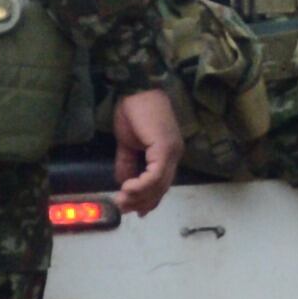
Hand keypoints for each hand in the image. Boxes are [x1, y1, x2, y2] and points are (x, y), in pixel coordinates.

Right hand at [111, 85, 184, 215]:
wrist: (135, 88)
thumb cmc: (133, 109)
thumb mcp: (127, 143)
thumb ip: (128, 163)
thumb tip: (123, 182)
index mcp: (169, 153)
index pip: (162, 182)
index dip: (149, 199)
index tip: (135, 210)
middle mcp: (175, 154)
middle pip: (161, 188)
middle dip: (142, 201)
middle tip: (123, 208)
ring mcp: (172, 151)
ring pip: (159, 185)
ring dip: (139, 196)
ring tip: (122, 201)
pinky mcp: (165, 148)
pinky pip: (155, 176)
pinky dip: (141, 186)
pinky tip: (127, 188)